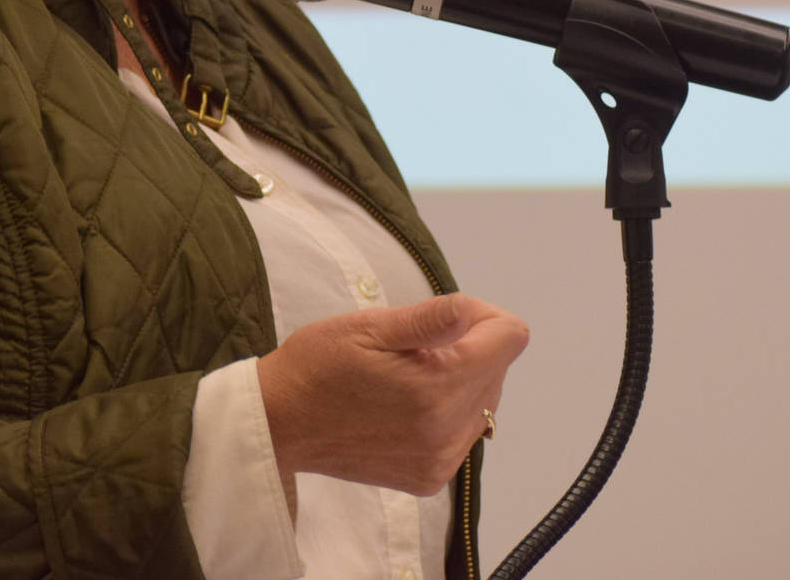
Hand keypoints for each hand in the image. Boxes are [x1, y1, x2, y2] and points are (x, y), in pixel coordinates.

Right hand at [255, 293, 528, 497]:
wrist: (279, 423)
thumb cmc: (318, 364)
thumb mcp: (369, 326)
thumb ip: (430, 319)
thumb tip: (473, 310)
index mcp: (438, 386)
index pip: (510, 338)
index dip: (483, 316)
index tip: (444, 317)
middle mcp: (448, 430)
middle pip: (498, 370)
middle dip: (470, 347)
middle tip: (416, 344)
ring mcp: (440, 460)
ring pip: (484, 403)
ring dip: (460, 381)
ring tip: (408, 375)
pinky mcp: (429, 479)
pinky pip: (463, 434)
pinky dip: (446, 413)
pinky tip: (406, 405)